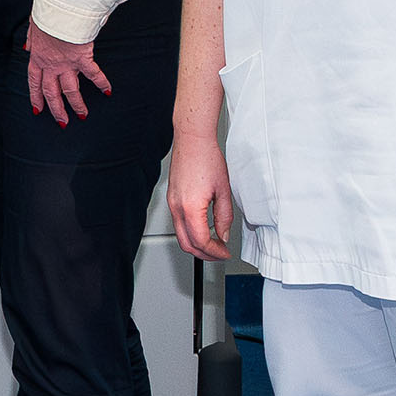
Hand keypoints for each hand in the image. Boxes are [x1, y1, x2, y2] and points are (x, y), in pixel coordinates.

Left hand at [26, 22, 110, 125]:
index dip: (36, 97)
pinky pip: (93, 74)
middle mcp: (51, 64)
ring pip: (71, 90)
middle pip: (51, 92)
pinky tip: (107, 91)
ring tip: (82, 115)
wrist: (60, 9)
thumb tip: (27, 47)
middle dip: (56, 109)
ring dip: (77, 104)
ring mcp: (66, 63)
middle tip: (62, 122)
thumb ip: (31, 38)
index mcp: (38, 56)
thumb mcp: (33, 25)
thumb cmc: (48, 13)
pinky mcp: (82, 58)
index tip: (38, 109)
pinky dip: (101, 83)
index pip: (34, 81)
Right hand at [168, 128, 234, 262]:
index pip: (201, 241)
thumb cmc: (206, 158)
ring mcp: (172, 203)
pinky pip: (179, 223)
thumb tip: (224, 234)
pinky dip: (191, 232)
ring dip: (197, 244)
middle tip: (219, 253)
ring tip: (214, 242)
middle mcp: (177, 207)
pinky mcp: (172, 199)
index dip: (215, 252)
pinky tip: (203, 228)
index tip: (224, 252)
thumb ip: (224, 217)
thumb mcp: (223, 190)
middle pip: (187, 244)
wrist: (193, 141)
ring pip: (181, 235)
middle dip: (204, 254)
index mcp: (191, 207)